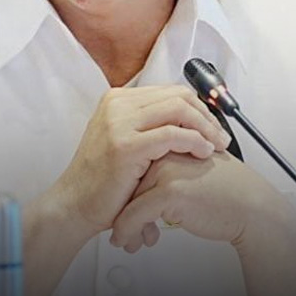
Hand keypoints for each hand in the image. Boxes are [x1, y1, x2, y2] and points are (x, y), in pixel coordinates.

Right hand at [47, 85, 232, 238]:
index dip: (198, 107)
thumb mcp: (122, 139)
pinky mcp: (126, 145)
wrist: (74, 204)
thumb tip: (187, 118)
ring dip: (205, 127)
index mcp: (118, 99)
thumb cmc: (102, 180)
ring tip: (217, 145)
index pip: (170, 91)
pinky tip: (203, 153)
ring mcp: (119, 122)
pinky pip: (172, 134)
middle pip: (178, 96)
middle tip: (221, 137)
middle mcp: (117, 104)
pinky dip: (194, 141)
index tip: (213, 126)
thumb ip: (147, 125)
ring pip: (179, 110)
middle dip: (207, 115)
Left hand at [107, 150, 295, 252]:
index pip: (135, 165)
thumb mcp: (192, 173)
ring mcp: (166, 169)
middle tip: (122, 232)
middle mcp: (166, 151)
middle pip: (129, 182)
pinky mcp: (170, 190)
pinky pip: (134, 215)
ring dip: (123, 225)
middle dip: (123, 210)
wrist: (252, 207)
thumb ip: (167, 173)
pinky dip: (127, 231)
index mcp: (172, 142)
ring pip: (128, 200)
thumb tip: (138, 193)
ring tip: (126, 241)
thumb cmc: (228, 193)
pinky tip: (127, 242)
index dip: (127, 193)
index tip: (122, 213)